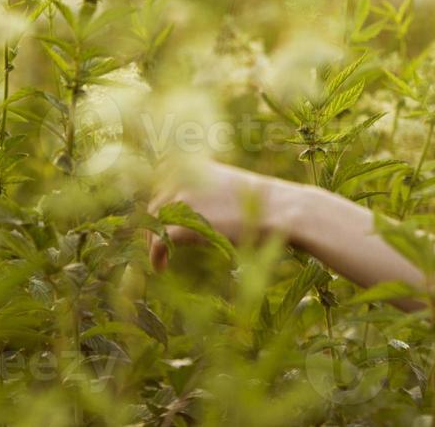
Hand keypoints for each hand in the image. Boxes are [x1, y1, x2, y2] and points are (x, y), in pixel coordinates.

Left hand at [146, 162, 301, 269]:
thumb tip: (190, 206)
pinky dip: (155, 257)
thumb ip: (207, 189)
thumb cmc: (265, 203)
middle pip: (155, 204)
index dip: (160, 202)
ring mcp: (183, 201)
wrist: (281, 211)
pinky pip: (158, 243)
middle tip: (160, 242)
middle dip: (154, 224)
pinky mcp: (184, 225)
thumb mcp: (232, 185)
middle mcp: (185, 178)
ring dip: (154, 241)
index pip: (162, 181)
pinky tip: (161, 267)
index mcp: (198, 166)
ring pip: (153, 223)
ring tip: (162, 256)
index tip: (160, 219)